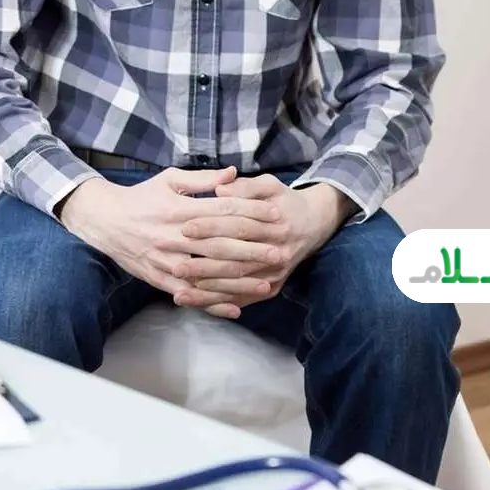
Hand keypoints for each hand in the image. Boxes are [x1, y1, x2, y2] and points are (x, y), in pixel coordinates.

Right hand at [59, 167, 282, 317]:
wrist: (104, 220)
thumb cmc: (141, 197)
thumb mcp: (169, 179)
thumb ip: (203, 179)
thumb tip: (233, 174)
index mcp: (179, 209)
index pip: (223, 211)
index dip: (252, 213)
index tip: (276, 216)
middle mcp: (174, 236)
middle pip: (220, 245)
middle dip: (253, 250)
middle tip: (279, 252)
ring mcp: (166, 260)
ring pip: (208, 274)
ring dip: (238, 281)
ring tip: (266, 283)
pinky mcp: (158, 278)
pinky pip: (190, 294)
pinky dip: (212, 303)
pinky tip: (234, 309)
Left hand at [178, 176, 353, 312]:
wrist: (313, 225)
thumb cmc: (283, 202)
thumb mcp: (269, 186)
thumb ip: (245, 187)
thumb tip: (220, 188)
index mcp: (276, 224)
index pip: (239, 226)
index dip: (212, 226)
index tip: (185, 228)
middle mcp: (278, 253)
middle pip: (236, 260)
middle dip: (204, 265)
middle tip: (176, 268)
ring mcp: (275, 274)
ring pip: (237, 285)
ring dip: (208, 292)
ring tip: (180, 293)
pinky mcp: (271, 288)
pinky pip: (241, 298)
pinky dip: (217, 303)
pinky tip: (195, 302)